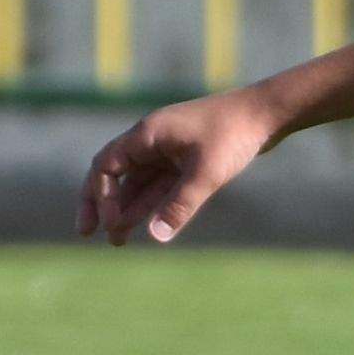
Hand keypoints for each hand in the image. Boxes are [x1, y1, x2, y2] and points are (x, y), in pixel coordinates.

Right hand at [78, 88, 280, 244]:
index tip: (110, 224)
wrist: (265, 113)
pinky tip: (145, 225)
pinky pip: (159, 183)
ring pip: (138, 183)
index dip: (101, 197)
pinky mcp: (185, 157)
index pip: (105, 166)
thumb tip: (155, 237)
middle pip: (113, 175)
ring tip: (117, 241)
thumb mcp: (207, 173)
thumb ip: (180, 205)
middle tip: (87, 235)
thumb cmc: (234, 135)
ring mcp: (167, 148)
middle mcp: (151, 140)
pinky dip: (151, 203)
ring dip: (127, 209)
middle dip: (101, 205)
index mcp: (147, 135)